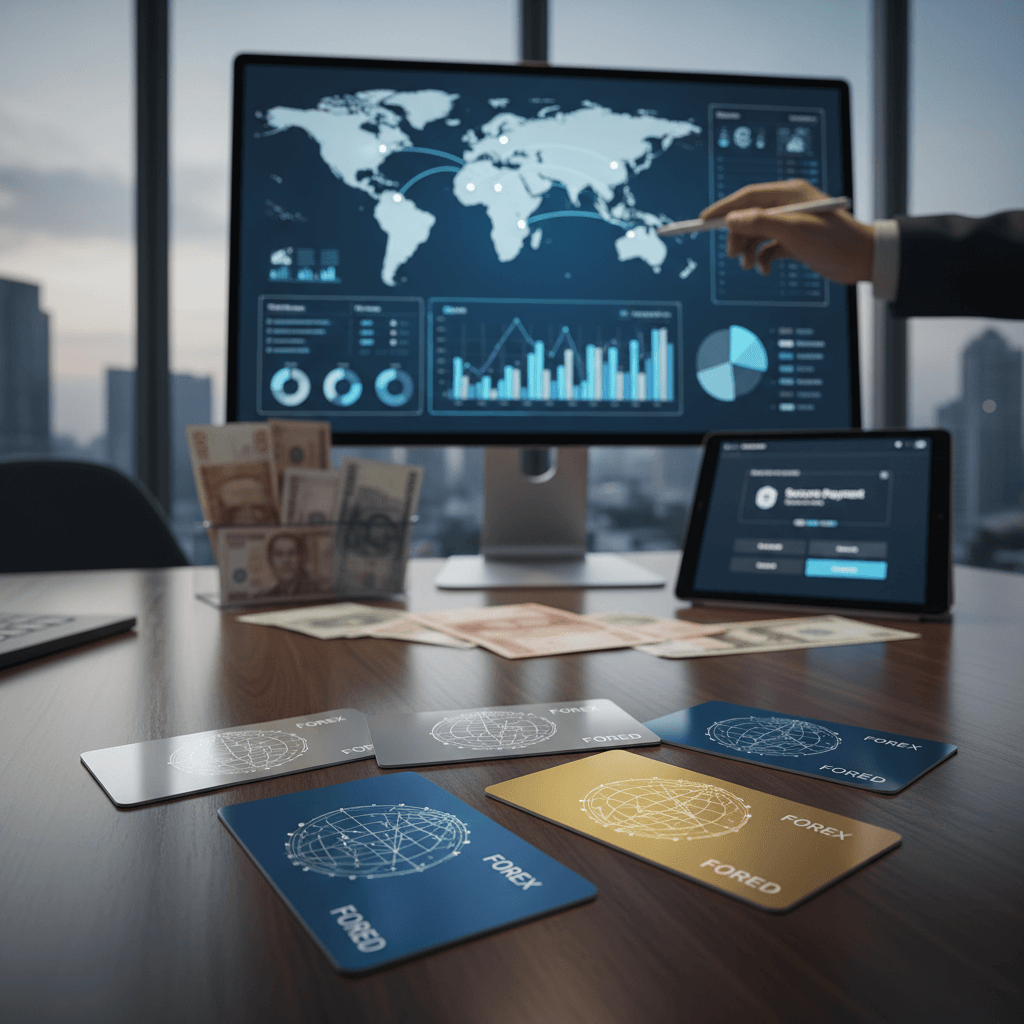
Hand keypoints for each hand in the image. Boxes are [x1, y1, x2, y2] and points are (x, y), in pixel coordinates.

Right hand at [700, 179, 874, 283]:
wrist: (863, 259)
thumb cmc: (835, 241)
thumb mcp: (794, 230)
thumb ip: (761, 222)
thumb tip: (732, 219)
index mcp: (789, 193)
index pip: (748, 196)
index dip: (724, 208)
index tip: (704, 221)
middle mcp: (788, 206)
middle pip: (749, 216)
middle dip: (737, 235)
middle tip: (733, 255)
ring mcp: (791, 223)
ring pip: (757, 234)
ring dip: (748, 250)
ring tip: (748, 266)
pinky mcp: (795, 241)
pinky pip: (768, 247)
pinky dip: (762, 258)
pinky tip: (764, 269)